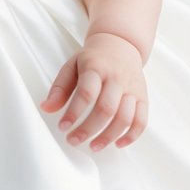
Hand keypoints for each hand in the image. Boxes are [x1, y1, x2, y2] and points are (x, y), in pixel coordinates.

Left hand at [40, 32, 147, 151]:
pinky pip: (142, 120)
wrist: (121, 43)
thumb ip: (59, 87)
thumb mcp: (72, 66)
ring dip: (108, 136)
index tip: (63, 127)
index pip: (86, 93)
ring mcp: (132, 88)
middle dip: (88, 129)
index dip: (74, 112)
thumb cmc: (93, 58)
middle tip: (73, 140)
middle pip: (106, 109)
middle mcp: (117, 78)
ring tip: (93, 146)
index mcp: (96, 68)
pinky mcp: (143, 97)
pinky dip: (132, 135)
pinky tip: (118, 144)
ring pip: (124, 117)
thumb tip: (46, 108)